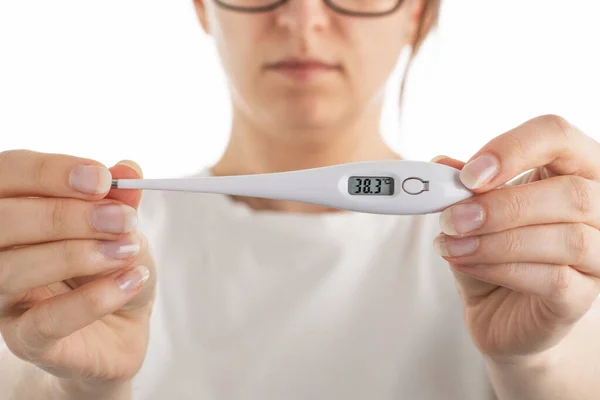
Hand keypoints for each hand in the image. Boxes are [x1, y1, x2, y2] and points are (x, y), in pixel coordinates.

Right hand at [0, 150, 155, 391]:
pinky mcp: (26, 338)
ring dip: (76, 255)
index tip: (102, 179)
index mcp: (16, 208)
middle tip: (122, 219)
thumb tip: (128, 168)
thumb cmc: (111, 266)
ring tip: (127, 250)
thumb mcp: (122, 227)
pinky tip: (130, 280)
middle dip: (66, 215)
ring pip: (11, 269)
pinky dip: (92, 299)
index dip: (51, 173)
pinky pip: (46, 320)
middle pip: (3, 221)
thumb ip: (120, 199)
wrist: (123, 323)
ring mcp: (4, 297)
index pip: (10, 174)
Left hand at [431, 115, 599, 358]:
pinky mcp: (582, 295)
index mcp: (571, 168)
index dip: (513, 150)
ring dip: (495, 241)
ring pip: (566, 239)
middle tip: (451, 218)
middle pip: (570, 193)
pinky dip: (500, 268)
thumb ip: (465, 185)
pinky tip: (465, 263)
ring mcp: (598, 254)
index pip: (556, 136)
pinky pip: (553, 279)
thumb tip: (443, 165)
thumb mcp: (472, 209)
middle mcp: (598, 207)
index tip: (468, 176)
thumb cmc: (491, 249)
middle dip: (500, 206)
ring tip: (451, 244)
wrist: (496, 308)